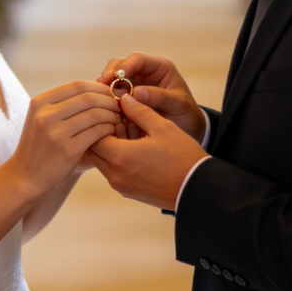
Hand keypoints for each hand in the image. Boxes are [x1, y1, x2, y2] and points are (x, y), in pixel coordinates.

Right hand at [9, 81, 120, 194]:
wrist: (25, 176)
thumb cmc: (41, 145)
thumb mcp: (43, 118)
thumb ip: (66, 103)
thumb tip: (99, 88)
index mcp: (40, 102)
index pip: (77, 85)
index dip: (99, 87)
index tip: (110, 94)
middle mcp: (45, 115)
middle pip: (88, 98)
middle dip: (109, 100)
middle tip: (119, 107)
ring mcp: (55, 133)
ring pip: (95, 114)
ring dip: (111, 115)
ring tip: (117, 119)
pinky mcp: (67, 150)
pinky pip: (96, 132)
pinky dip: (108, 129)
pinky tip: (111, 132)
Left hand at [89, 92, 207, 209]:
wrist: (198, 188)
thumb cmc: (182, 157)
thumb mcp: (162, 127)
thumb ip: (139, 111)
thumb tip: (124, 98)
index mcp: (121, 157)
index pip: (93, 135)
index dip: (101, 120)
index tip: (114, 111)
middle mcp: (115, 175)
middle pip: (94, 150)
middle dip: (103, 133)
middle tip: (119, 119)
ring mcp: (121, 186)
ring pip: (102, 162)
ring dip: (111, 146)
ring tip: (130, 131)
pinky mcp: (128, 192)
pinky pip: (113, 172)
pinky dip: (118, 158)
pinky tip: (136, 146)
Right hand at [99, 53, 206, 141]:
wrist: (188, 128)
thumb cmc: (186, 114)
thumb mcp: (178, 105)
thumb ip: (159, 97)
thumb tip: (135, 92)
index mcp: (159, 67)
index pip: (137, 59)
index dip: (124, 66)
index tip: (112, 78)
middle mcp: (144, 72)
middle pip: (119, 65)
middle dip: (109, 76)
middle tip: (101, 90)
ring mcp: (133, 84)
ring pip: (112, 79)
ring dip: (105, 88)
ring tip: (101, 101)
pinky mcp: (126, 97)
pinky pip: (111, 93)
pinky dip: (106, 99)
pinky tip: (104, 109)